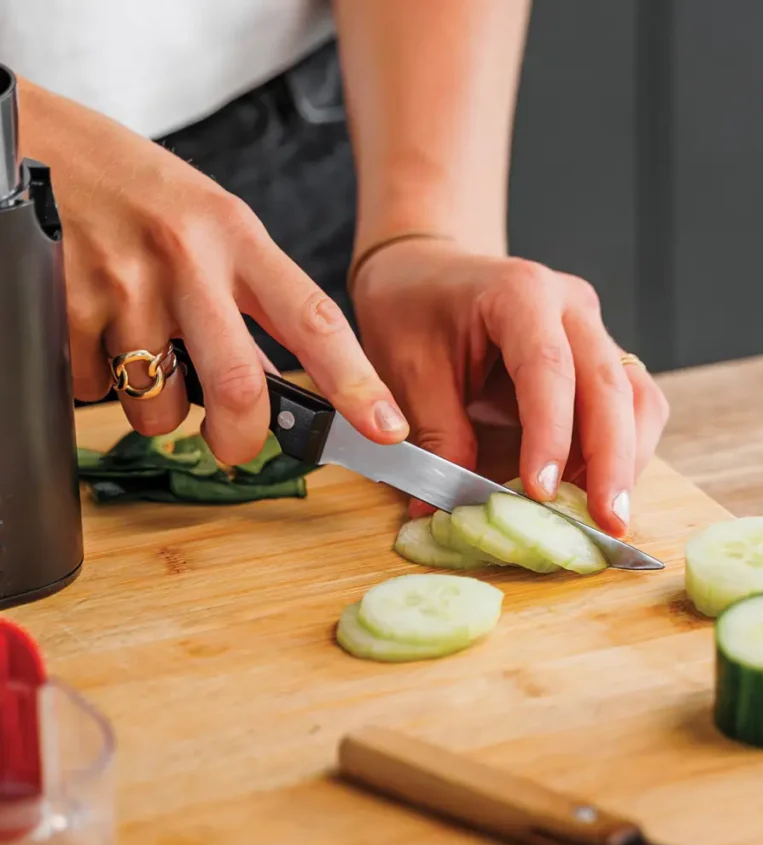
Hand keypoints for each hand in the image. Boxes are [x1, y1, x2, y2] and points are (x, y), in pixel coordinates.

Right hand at [20, 81, 408, 464]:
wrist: (23, 138)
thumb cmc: (124, 184)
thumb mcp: (203, 219)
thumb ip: (244, 295)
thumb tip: (272, 381)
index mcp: (235, 234)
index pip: (314, 320)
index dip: (358, 383)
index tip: (386, 428)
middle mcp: (185, 258)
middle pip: (238, 387)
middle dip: (242, 440)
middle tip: (236, 448)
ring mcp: (122, 285)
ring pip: (158, 404)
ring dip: (153, 405)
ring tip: (135, 348)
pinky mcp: (64, 309)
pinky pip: (94, 390)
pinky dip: (97, 380)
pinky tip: (91, 328)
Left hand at [350, 239, 669, 537]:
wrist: (428, 267)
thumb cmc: (413, 307)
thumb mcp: (409, 368)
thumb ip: (435, 434)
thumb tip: (439, 510)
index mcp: (520, 293)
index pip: (548, 369)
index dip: (550, 435)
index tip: (540, 493)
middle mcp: (571, 305)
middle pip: (610, 386)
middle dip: (613, 462)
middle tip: (608, 524)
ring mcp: (593, 328)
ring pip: (635, 396)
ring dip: (628, 459)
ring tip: (607, 514)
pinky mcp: (600, 354)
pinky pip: (632, 403)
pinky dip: (625, 448)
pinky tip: (600, 487)